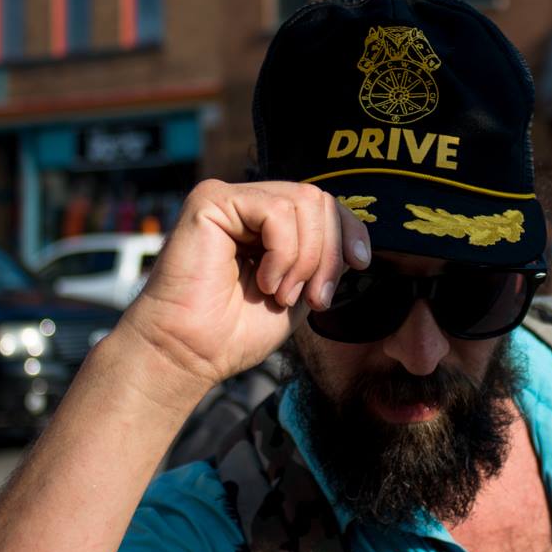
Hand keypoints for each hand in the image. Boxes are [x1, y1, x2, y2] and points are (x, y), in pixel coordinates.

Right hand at [118, 180, 370, 395]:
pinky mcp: (211, 200)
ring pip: (302, 202)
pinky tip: (263, 280)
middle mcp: (248, 204)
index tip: (360, 263)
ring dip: (304, 258)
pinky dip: (282, 252)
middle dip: (328, 253)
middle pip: (318, 200)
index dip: (349, 229)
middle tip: (313, 298)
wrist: (190, 353)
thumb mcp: (300, 290)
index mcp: (266, 224)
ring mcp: (229, 198)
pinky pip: (275, 211)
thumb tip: (353, 235)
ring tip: (280, 293)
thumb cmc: (235, 331)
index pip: (322, 204)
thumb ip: (324, 257)